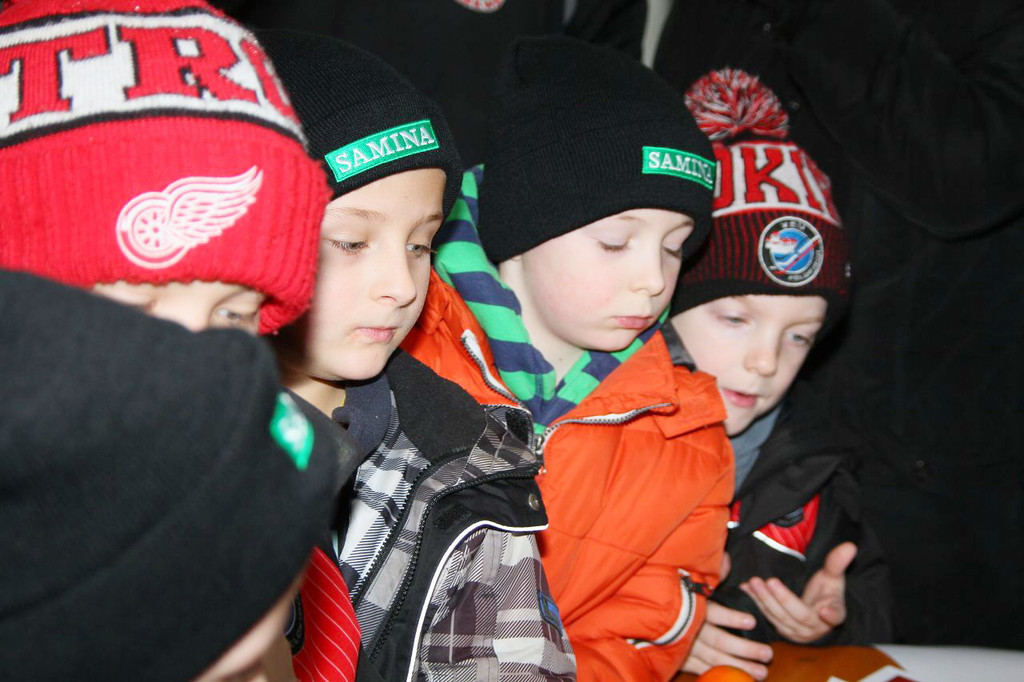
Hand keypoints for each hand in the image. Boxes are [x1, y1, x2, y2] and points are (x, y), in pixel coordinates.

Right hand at [681, 553, 773, 679]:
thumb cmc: (671, 593)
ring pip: (714, 659)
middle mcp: (689, 628)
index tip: (752, 621)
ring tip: (761, 672)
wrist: (642, 612)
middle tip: (767, 653)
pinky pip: (701, 669)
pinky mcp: (679, 658)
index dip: (733, 618)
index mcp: (692, 606)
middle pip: (719, 641)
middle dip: (745, 649)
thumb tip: (727, 560)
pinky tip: (736, 678)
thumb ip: (711, 572)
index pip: (715, 613)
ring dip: (739, 667)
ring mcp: (683, 646)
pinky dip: (719, 675)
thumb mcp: (688, 577)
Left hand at [739, 542, 856, 642]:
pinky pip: (767, 616)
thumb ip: (838, 563)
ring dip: (764, 600)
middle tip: (768, 582)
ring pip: (778, 617)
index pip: (835, 615)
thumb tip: (850, 546)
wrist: (816, 610)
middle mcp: (815, 628)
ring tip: (753, 582)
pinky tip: (745, 589)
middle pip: (798, 614)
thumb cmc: (826, 592)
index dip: (831, 614)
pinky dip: (755, 603)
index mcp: (834, 614)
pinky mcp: (781, 630)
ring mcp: (796, 632)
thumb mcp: (833, 577)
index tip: (826, 610)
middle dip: (782, 599)